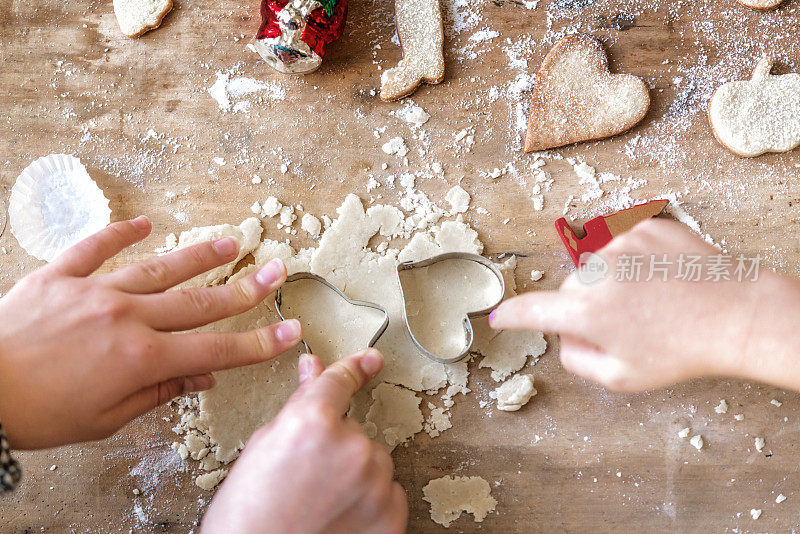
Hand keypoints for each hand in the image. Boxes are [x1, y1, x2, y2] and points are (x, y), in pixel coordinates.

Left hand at [0, 217, 301, 448]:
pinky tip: (144, 224)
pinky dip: (120, 233)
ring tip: (231, 242)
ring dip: (199, 256)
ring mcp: (94, 291)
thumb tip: (201, 380)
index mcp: (141, 359)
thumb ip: (158, 393)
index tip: (290, 332)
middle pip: (199, 301)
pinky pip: (94, 249)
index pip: (215, 350)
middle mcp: (126, 318)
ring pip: (159, 269)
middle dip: (244, 288)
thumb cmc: (35, 415)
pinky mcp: (59, 276)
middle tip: (276, 271)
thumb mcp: (104, 420)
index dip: (258, 343)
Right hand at [202, 349, 407, 533]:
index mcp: (312, 422)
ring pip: (372, 463)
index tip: (370, 360)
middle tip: (306, 477)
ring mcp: (375, 483)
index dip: (354, 367)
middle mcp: (350, 446)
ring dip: (354, 475)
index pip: (340, 381)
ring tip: (319, 502)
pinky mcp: (391, 516)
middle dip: (335, 448)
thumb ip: (297, 407)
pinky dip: (369, 503)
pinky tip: (338, 517)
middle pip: (353, 431)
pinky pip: (388, 493)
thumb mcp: (262, 449)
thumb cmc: (247, 519)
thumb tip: (313, 372)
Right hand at [490, 218, 799, 391]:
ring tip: (648, 298)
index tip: (498, 316)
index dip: (511, 315)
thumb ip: (577, 361)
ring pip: (594, 266)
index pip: (530, 310)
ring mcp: (620, 244)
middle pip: (569, 290)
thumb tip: (562, 338)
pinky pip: (619, 245)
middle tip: (623, 323)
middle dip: (584, 306)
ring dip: (609, 281)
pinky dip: (631, 260)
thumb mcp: (622, 378)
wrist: (736, 315)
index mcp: (587, 314)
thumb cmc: (682, 351)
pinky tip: (658, 277)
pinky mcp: (642, 227)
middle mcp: (596, 273)